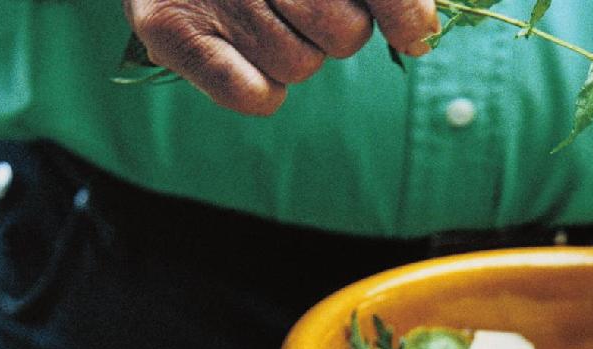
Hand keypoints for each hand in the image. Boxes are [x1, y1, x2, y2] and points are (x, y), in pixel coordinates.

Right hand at [122, 0, 438, 115]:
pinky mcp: (172, 29)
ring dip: (292, 55)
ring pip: (299, 67)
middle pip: (344, 33)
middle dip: (338, 32)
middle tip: (304, 9)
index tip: (416, 35)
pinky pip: (254, 95)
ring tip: (263, 21)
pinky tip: (243, 59)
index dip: (403, 10)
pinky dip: (258, 90)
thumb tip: (421, 31)